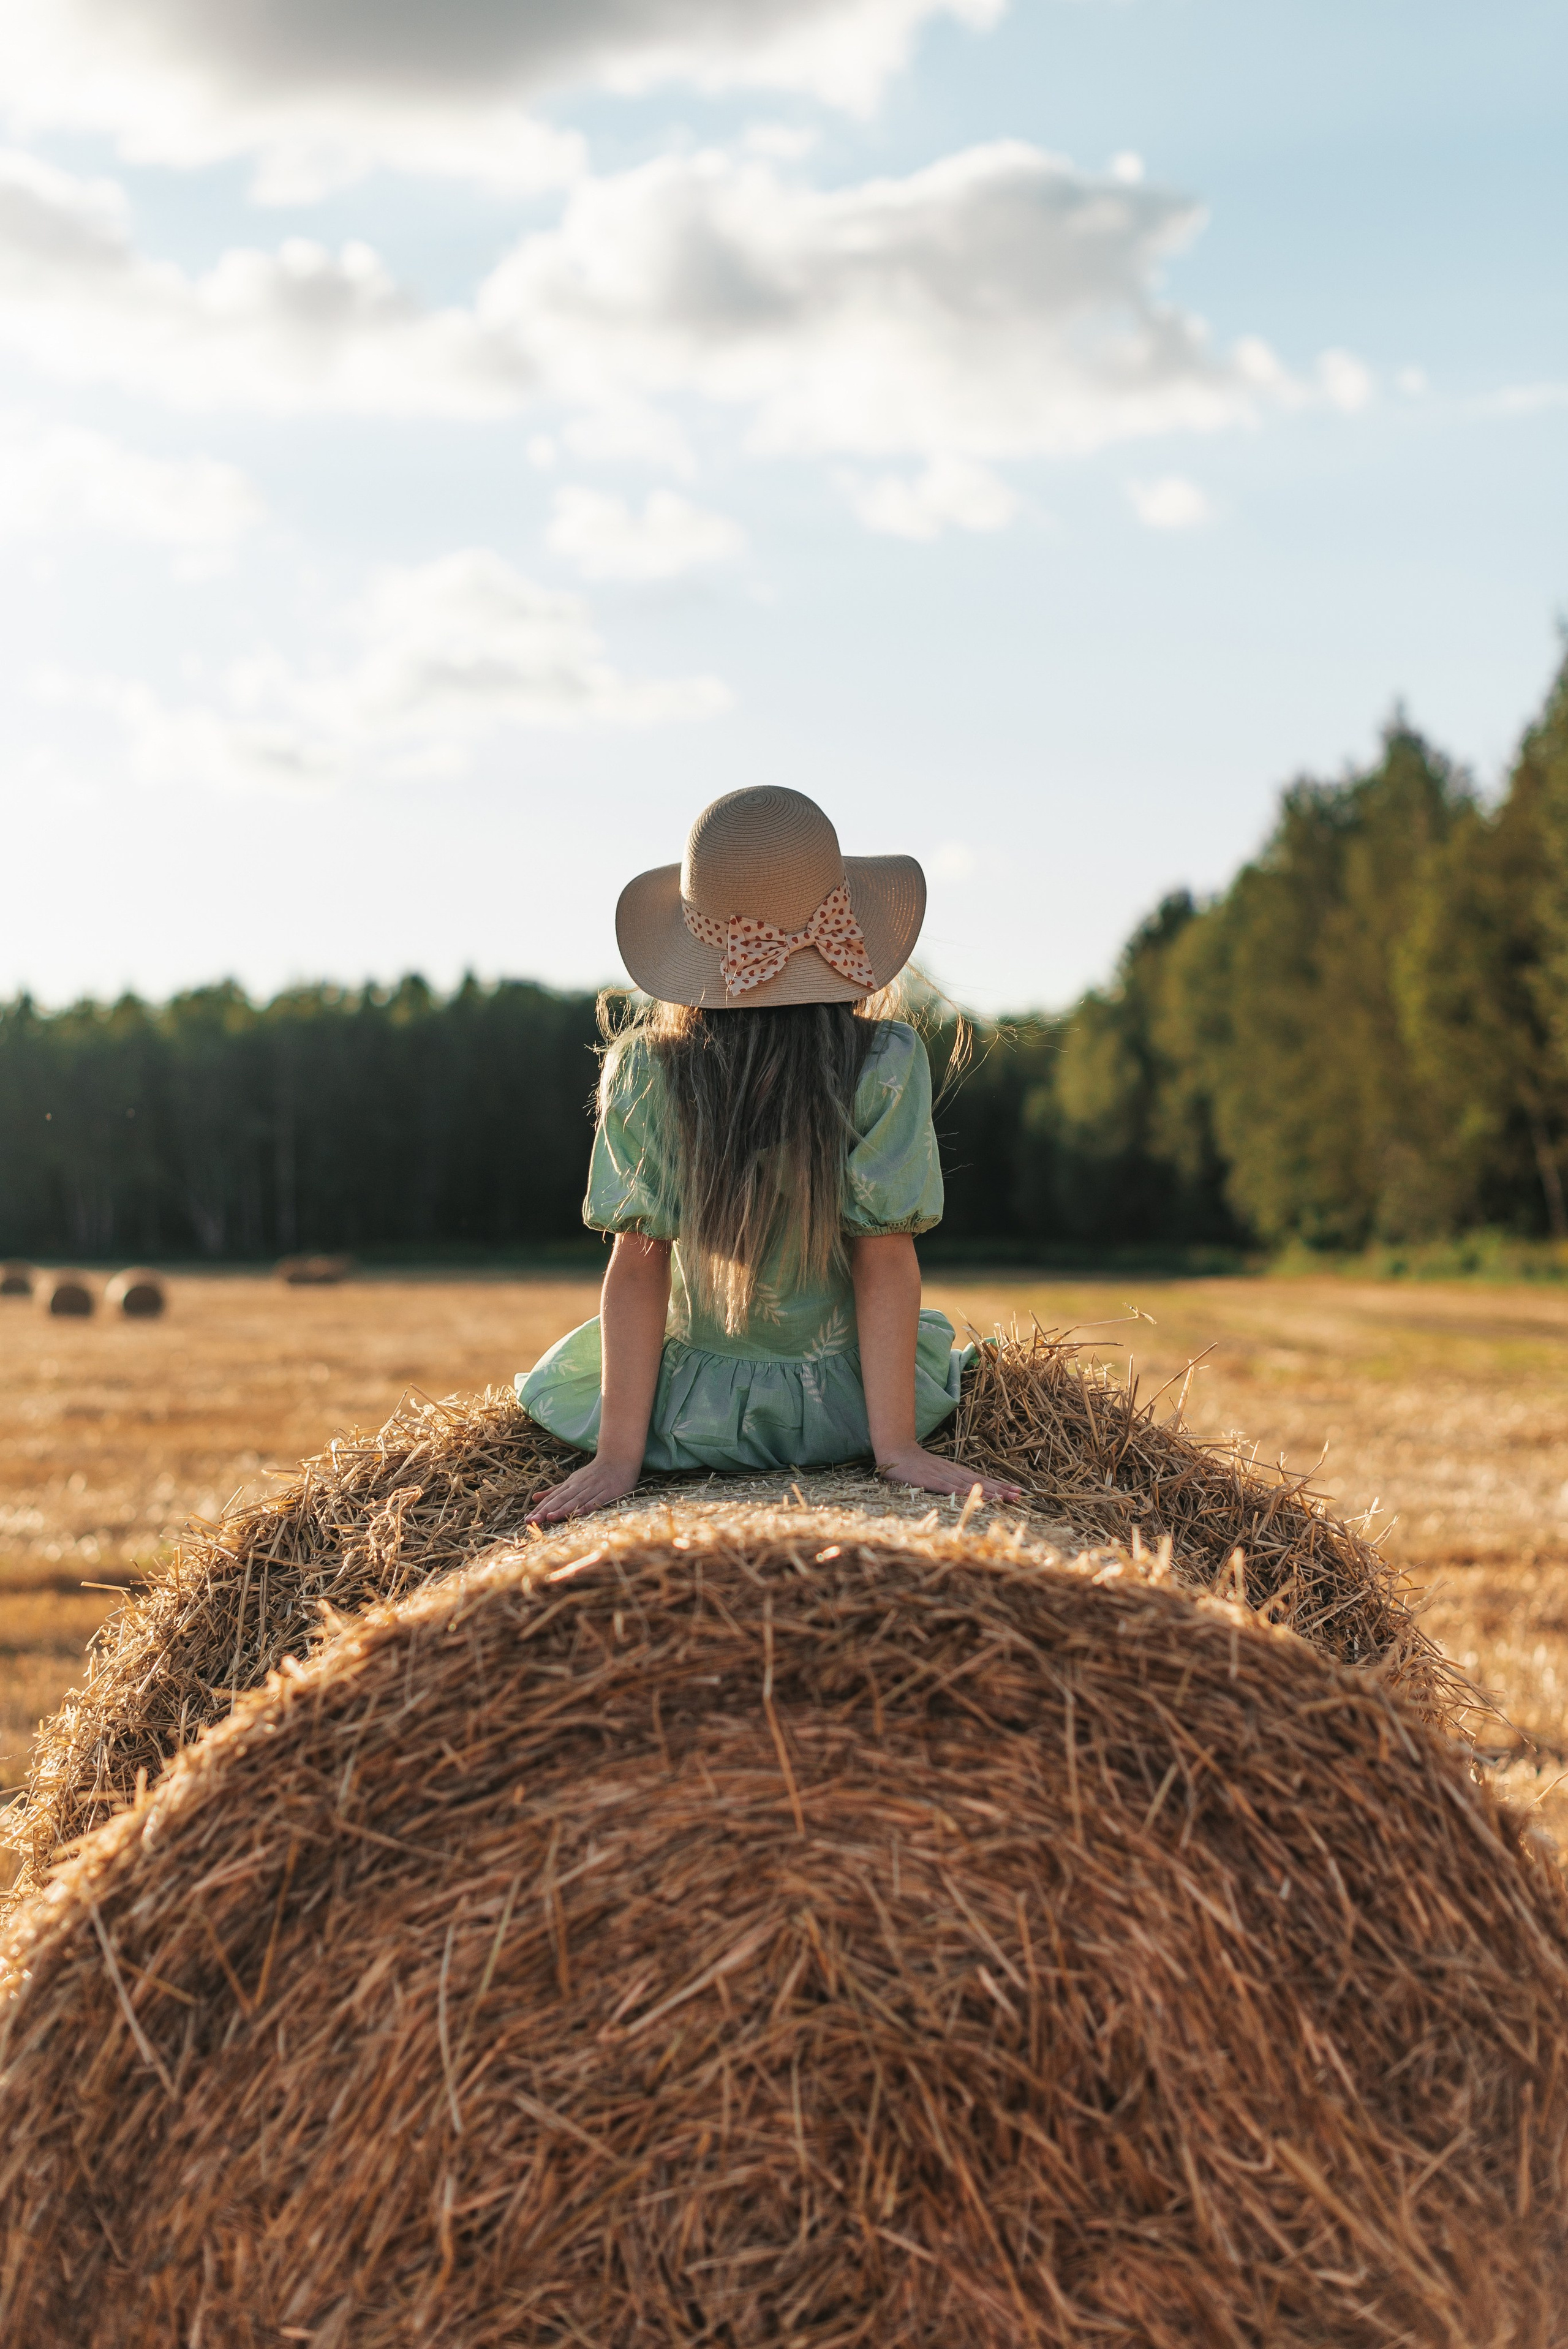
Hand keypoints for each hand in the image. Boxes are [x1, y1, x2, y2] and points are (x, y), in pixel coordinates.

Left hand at [526, 1454, 641, 1525]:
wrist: (619, 1459)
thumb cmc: (594, 1473)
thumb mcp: (572, 1480)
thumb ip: (555, 1491)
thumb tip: (534, 1498)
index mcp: (570, 1484)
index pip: (552, 1498)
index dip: (540, 1509)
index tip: (527, 1519)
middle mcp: (579, 1486)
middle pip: (561, 1500)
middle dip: (546, 1511)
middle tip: (532, 1521)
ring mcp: (594, 1489)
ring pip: (576, 1501)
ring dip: (563, 1509)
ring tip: (549, 1518)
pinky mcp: (609, 1493)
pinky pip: (596, 1501)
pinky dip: (586, 1507)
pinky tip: (577, 1514)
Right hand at [875, 1445, 1021, 1503]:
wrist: (895, 1450)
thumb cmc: (914, 1465)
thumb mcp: (935, 1472)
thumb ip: (949, 1481)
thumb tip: (966, 1489)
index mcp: (955, 1471)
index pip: (982, 1479)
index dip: (1000, 1486)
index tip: (1017, 1492)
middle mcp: (952, 1472)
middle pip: (981, 1482)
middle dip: (1001, 1489)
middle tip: (1019, 1496)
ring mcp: (942, 1475)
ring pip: (969, 1484)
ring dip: (989, 1491)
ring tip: (1006, 1498)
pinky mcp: (930, 1480)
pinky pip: (949, 1487)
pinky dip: (963, 1492)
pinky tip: (974, 1496)